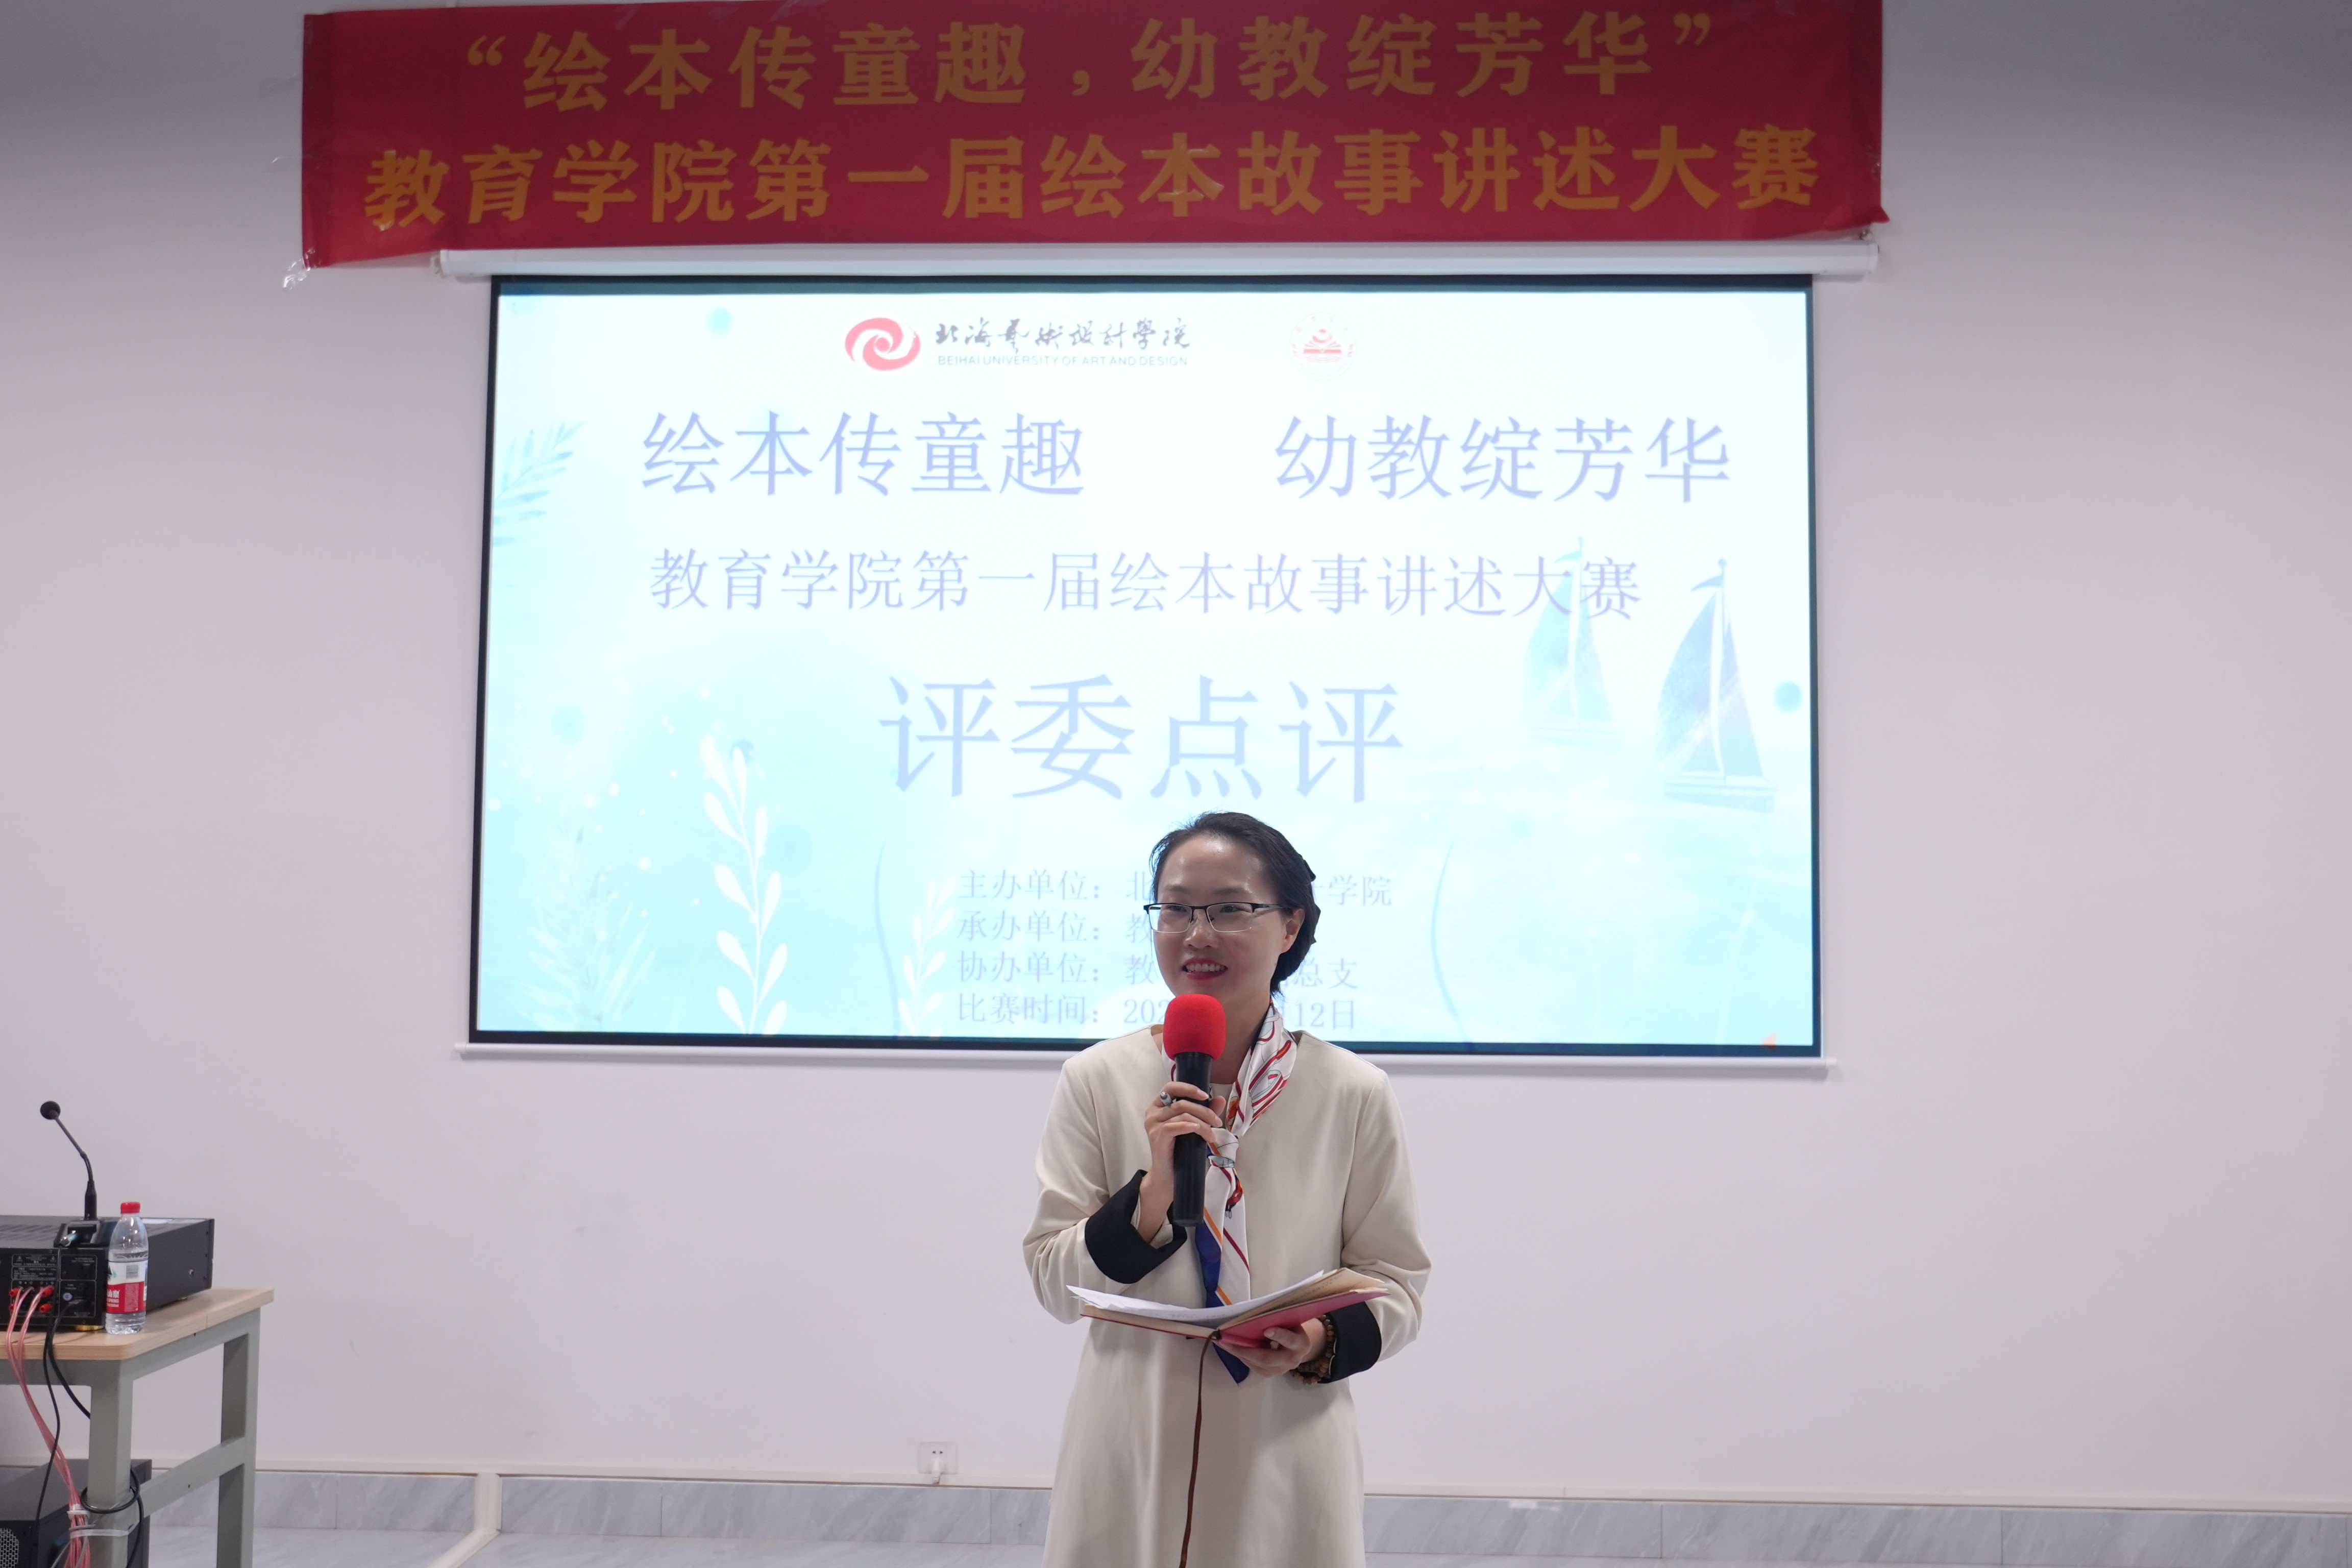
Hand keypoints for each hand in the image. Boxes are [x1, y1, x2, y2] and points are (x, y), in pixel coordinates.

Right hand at [1133, 1082, 1228, 1240]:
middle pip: (1181, 1102)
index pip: (1171, 1087)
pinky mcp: (1157, 1138)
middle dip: (1204, 1111)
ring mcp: (1153, 1125)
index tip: (1206, 1095)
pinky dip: (1189, 1126)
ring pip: (1182, 1114)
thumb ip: (1205, 1112)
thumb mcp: (1194, 1128)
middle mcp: (1152, 1113)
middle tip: (1217, 1122)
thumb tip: (1220, 1099)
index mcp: (1158, 1106)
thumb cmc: (1180, 1151)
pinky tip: (1198, 1131)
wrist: (1169, 1177)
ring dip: (1202, 1123)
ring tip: (1212, 1136)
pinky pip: (1174, 1126)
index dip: (1188, 1088)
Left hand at [1226, 1316, 1326, 1379]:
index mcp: (1301, 1344)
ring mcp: (1280, 1370)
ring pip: (1257, 1364)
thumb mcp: (1290, 1321)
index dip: (1279, 1336)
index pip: (1290, 1340)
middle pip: (1268, 1358)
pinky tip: (1230, 1347)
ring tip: (1223, 1343)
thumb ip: (1278, 1319)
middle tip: (1229, 1341)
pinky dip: (1241, 1356)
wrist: (1297, 1348)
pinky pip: (1253, 1366)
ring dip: (1238, 1353)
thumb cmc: (1291, 1328)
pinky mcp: (1269, 1374)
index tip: (1266, 1330)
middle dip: (1247, 1350)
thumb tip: (1255, 1313)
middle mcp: (1292, 1360)